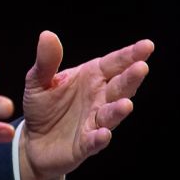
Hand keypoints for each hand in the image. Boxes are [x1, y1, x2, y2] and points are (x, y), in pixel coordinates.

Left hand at [17, 32, 153, 179]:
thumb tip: (47, 35)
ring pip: (111, 115)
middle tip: (142, 67)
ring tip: (126, 104)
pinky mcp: (85, 145)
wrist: (32, 140)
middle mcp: (99, 98)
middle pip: (119, 87)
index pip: (115, 63)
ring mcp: (94, 122)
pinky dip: (100, 138)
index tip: (147, 45)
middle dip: (131, 78)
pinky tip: (104, 133)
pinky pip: (94, 141)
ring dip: (119, 110)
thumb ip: (46, 60)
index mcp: (92, 77)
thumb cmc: (41, 106)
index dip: (131, 54)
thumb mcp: (38, 79)